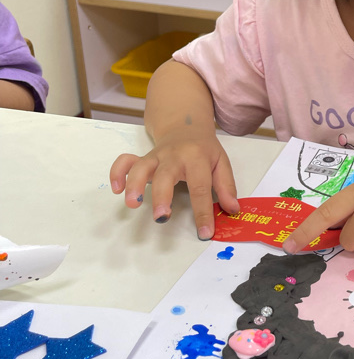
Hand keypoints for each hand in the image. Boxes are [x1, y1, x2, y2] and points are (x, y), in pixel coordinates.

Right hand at [109, 129, 238, 239]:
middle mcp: (174, 156)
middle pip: (165, 175)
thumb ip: (226, 186)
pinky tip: (116, 189)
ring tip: (131, 204)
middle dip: (162, 196)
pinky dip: (117, 173)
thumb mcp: (221, 162)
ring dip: (134, 184)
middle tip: (161, 217)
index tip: (205, 232)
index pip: (201, 187)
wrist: (186, 125)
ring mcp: (156, 156)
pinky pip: (125, 161)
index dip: (203, 212)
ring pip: (141, 167)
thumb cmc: (204, 149)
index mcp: (197, 158)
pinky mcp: (142, 157)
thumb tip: (232, 209)